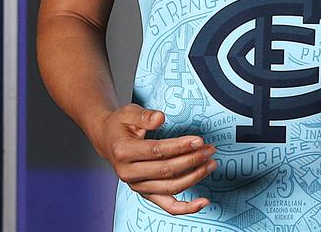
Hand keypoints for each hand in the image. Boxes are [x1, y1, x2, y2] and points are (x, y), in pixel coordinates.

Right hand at [94, 104, 216, 214]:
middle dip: (192, 159)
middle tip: (209, 149)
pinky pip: (168, 206)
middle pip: (166, 170)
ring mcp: (138, 186)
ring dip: (195, 176)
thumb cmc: (120, 126)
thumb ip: (144, 115)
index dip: (180, 146)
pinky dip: (186, 208)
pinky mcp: (147, 194)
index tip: (198, 141)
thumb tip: (160, 118)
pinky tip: (203, 202)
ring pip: (171, 187)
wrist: (109, 140)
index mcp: (123, 152)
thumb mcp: (128, 113)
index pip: (157, 151)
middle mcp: (128, 173)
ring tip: (211, 163)